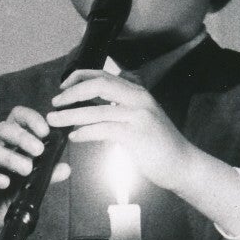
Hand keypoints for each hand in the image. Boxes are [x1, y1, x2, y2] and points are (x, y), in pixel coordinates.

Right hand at [0, 106, 51, 235]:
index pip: (16, 117)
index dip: (31, 119)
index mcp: (6, 140)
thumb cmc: (5, 194)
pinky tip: (4, 183)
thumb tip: (65, 168)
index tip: (46, 131)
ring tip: (26, 169)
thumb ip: (45, 175)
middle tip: (39, 150)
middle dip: (22, 137)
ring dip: (9, 158)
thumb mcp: (28, 183)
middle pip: (2, 128)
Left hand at [47, 69, 195, 194]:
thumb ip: (119, 108)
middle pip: (97, 84)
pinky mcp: (136, 135)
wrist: (183, 165)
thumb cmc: (158, 144)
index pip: (103, 75)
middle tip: (55, 102)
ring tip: (55, 120)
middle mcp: (138, 98)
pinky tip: (74, 137)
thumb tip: (90, 108)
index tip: (63, 87)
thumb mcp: (140, 118)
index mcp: (136, 91)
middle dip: (72, 92)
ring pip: (96, 109)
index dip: (79, 78)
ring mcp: (138, 115)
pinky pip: (103, 129)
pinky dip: (85, 132)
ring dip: (71, 115)